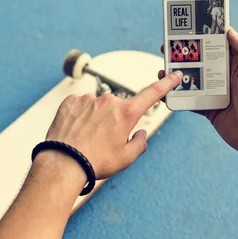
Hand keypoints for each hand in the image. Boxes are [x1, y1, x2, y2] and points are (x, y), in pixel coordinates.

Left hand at [43, 71, 182, 178]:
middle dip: (115, 121)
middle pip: (119, 108)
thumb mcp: (126, 158)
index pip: (152, 94)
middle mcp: (109, 101)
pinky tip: (75, 132)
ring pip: (98, 107)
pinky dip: (80, 117)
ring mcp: (88, 99)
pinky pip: (81, 106)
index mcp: (126, 114)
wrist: (62, 162)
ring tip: (86, 139)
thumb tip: (140, 132)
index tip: (175, 75)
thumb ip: (140, 143)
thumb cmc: (96, 162)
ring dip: (96, 119)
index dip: (166, 84)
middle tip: (103, 142)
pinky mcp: (71, 101)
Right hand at [160, 27, 237, 158]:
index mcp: (234, 65)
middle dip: (182, 56)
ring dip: (176, 76)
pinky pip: (189, 100)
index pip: (215, 47)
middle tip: (166, 50)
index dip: (201, 38)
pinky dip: (178, 97)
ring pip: (191, 81)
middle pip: (199, 62)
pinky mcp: (208, 109)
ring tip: (163, 71)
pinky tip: (167, 93)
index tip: (186, 31)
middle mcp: (222, 78)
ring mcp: (214, 93)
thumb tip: (230, 30)